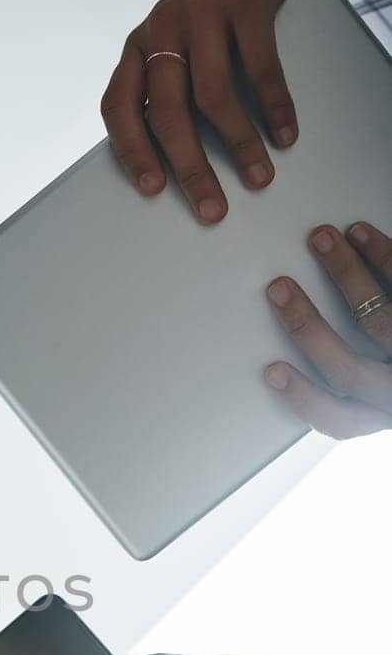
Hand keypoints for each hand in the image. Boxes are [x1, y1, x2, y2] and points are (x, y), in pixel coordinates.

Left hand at [101, 0, 330, 222]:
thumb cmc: (217, 0)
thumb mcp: (180, 39)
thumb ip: (171, 84)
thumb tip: (174, 156)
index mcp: (139, 46)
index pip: (117, 106)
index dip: (130, 151)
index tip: (152, 189)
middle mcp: (162, 29)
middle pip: (165, 111)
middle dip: (189, 167)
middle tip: (212, 208)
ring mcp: (202, 12)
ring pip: (211, 95)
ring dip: (237, 144)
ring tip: (258, 177)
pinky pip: (258, 65)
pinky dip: (274, 105)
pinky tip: (284, 134)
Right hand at [264, 220, 391, 436]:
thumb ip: (369, 383)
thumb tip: (316, 351)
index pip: (340, 420)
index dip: (303, 398)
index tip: (273, 371)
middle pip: (348, 368)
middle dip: (306, 326)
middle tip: (281, 289)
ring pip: (379, 319)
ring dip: (344, 274)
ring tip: (323, 241)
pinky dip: (383, 254)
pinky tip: (362, 235)